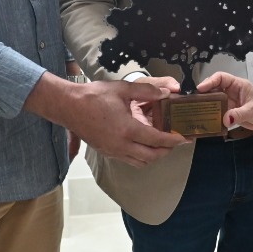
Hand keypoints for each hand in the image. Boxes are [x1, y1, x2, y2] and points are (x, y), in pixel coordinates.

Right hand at [65, 80, 186, 165]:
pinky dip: (141, 157)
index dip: (173, 140)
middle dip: (167, 151)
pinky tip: (144, 144)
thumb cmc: (94, 96)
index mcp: (127, 129)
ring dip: (154, 156)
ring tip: (162, 144)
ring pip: (141, 162)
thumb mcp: (122, 89)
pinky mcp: (107, 152)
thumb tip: (167, 93)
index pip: (156, 140)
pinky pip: (129, 160)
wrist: (68, 106)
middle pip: (151, 156)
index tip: (184, 138)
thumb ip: (147, 91)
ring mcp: (113, 151)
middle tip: (176, 141)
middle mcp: (121, 145)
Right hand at [197, 72, 252, 131]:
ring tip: (196, 112)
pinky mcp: (230, 113)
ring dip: (206, 106)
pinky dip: (212, 117)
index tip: (200, 89)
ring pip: (214, 102)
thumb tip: (225, 119)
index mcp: (237, 85)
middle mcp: (231, 92)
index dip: (209, 81)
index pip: (221, 78)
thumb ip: (239, 114)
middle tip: (193, 102)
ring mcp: (230, 103)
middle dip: (203, 94)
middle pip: (213, 89)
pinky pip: (218, 113)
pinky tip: (206, 122)